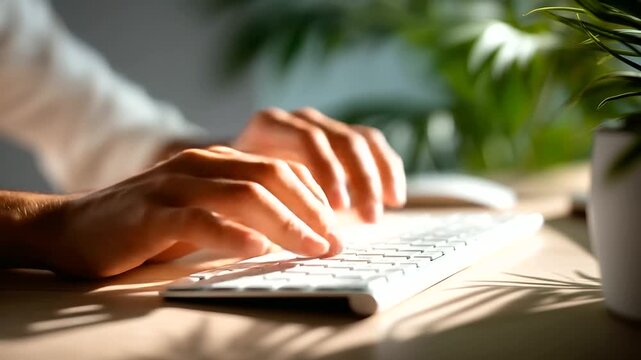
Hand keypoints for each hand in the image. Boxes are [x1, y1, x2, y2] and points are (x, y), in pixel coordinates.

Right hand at [43, 147, 340, 277]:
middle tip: (335, 241)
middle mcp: (200, 165)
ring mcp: (174, 186)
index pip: (281, 168)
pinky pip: (200, 220)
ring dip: (286, 223)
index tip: (336, 227)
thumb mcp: (202, 209)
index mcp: (217, 160)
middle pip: (271, 178)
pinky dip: (232, 235)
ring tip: (312, 248)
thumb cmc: (147, 223)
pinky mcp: (150, 214)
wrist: (73, 227)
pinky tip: (257, 250)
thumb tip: (293, 233)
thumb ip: (241, 212)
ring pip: (244, 195)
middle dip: (311, 210)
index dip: (315, 197)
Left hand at [232, 107, 405, 221]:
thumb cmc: (234, 188)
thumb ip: (258, 203)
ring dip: (376, 178)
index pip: (308, 140)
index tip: (338, 209)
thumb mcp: (238, 192)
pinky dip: (388, 171)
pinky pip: (374, 146)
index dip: (327, 172)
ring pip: (362, 141)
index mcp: (269, 126)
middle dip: (360, 180)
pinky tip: (395, 199)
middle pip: (341, 140)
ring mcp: (323, 126)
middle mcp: (300, 120)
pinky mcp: (343, 137)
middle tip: (368, 217)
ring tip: (382, 212)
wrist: (234, 172)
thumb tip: (281, 234)